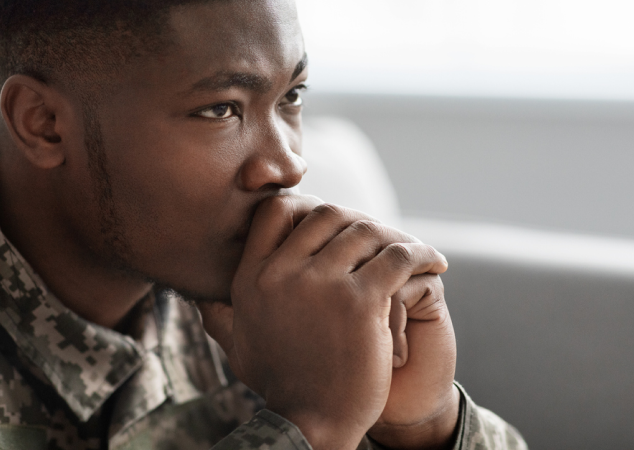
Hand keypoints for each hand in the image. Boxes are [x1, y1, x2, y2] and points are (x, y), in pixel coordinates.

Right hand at [199, 195, 447, 449]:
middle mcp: (282, 274)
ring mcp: (321, 285)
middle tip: (381, 238)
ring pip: (365, 231)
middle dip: (358, 220)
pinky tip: (436, 263)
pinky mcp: (359, 303)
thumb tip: (198, 297)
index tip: (335, 220)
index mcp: (253, 277)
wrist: (309, 427)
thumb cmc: (281, 385)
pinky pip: (397, 257)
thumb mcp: (238, 346)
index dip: (308, 205)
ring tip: (415, 251)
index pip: (278, 210)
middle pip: (329, 214)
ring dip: (395, 237)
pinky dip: (421, 253)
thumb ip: (218, 316)